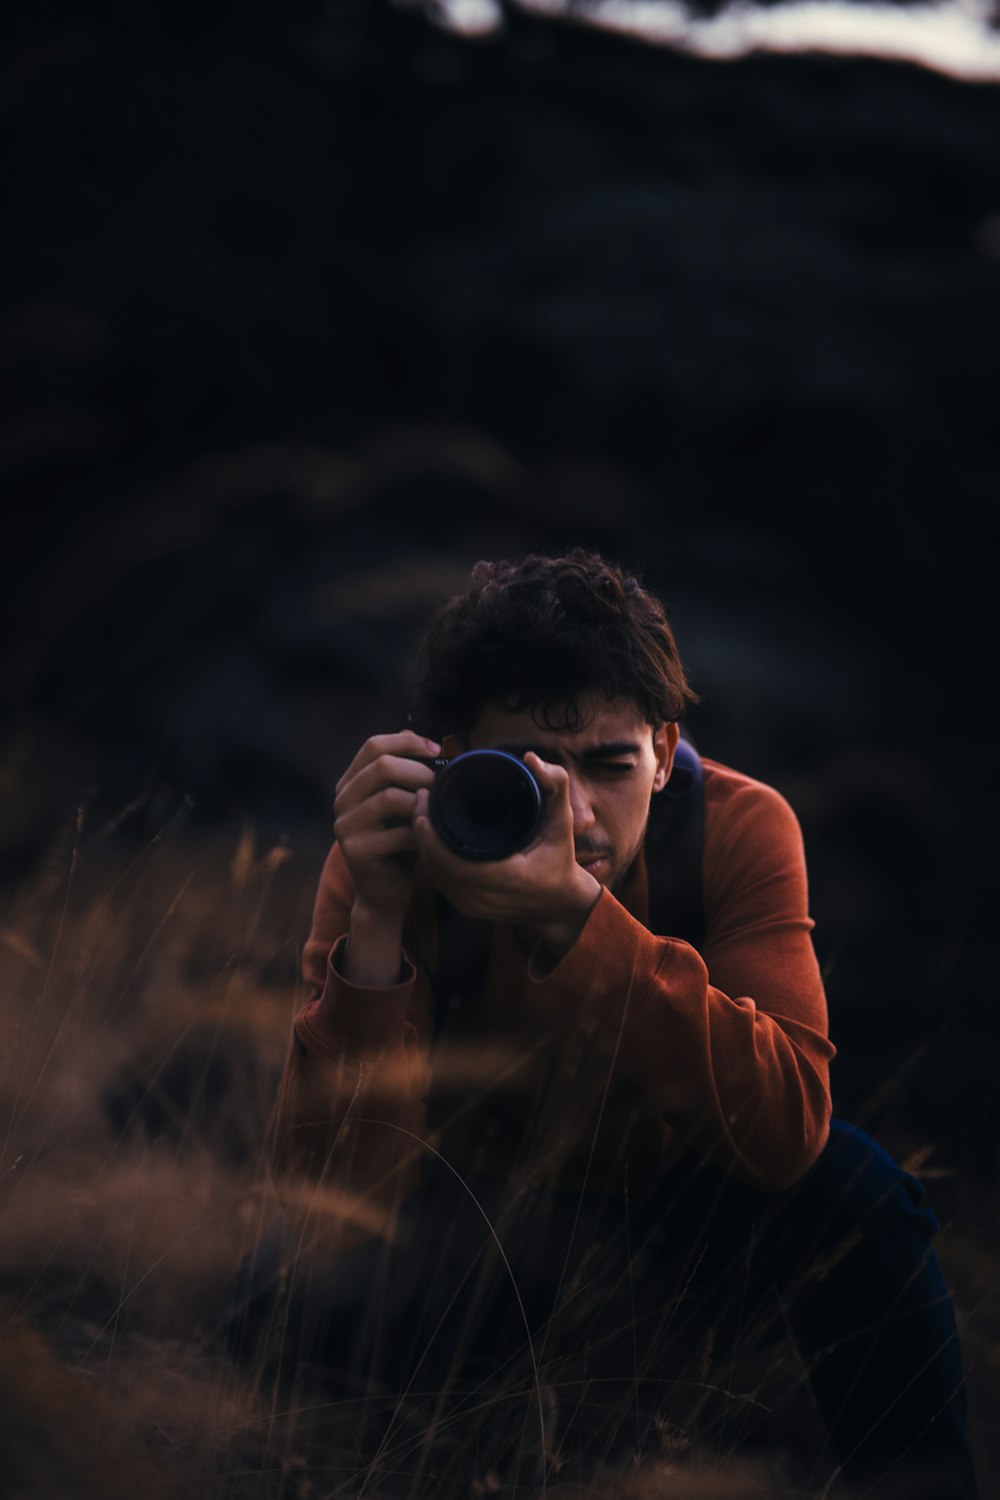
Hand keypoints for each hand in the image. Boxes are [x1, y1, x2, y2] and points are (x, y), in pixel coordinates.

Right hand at [334, 730, 440, 926]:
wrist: (384, 892)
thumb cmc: (397, 844)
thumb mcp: (400, 804)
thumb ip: (403, 773)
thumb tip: (419, 736)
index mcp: (350, 783)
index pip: (374, 745)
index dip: (407, 742)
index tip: (435, 750)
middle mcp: (341, 800)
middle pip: (382, 765)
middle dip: (419, 772)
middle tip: (440, 785)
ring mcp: (345, 825)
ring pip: (389, 797)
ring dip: (421, 803)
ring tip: (435, 813)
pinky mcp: (356, 850)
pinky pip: (398, 833)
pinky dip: (420, 834)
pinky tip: (428, 839)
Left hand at [413, 752, 600, 957]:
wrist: (560, 903)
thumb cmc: (560, 859)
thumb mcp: (563, 821)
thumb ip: (555, 786)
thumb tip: (530, 759)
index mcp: (508, 877)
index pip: (455, 863)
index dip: (432, 838)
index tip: (425, 806)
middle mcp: (487, 898)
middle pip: (437, 867)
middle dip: (423, 834)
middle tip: (421, 800)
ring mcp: (475, 907)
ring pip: (435, 876)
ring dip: (424, 846)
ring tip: (422, 815)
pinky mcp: (468, 909)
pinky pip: (440, 884)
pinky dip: (432, 861)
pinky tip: (429, 839)